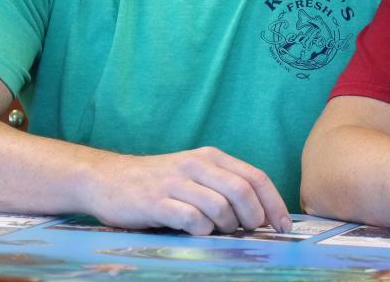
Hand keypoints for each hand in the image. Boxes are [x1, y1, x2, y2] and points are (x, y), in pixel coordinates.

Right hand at [81, 146, 291, 235]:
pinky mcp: (155, 202)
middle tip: (250, 232)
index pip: (255, 177)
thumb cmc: (158, 182)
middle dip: (254, 217)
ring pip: (219, 207)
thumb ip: (224, 187)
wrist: (106, 178)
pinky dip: (201, 231)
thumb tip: (261, 215)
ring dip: (227, 226)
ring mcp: (175, 182)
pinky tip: (196, 232)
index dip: (274, 202)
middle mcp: (196, 165)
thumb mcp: (194, 174)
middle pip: (242, 191)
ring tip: (219, 231)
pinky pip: (191, 219)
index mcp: (211, 157)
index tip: (283, 225)